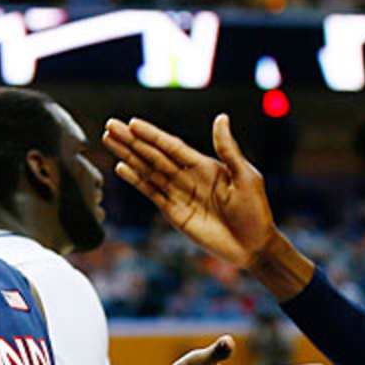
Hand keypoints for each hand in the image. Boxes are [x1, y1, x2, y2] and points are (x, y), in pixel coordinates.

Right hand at [103, 114, 275, 270]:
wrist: (253, 246)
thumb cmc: (255, 211)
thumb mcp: (246, 177)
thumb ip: (228, 149)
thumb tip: (221, 118)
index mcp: (205, 165)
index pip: (172, 146)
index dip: (152, 135)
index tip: (132, 123)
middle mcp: (188, 177)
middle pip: (154, 155)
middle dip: (132, 141)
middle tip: (110, 125)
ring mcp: (179, 195)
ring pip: (148, 171)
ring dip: (129, 156)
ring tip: (109, 141)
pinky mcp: (175, 213)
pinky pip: (152, 193)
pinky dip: (137, 181)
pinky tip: (122, 168)